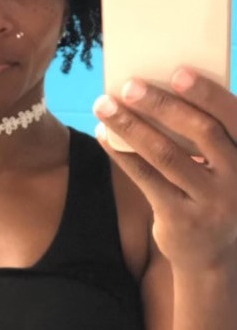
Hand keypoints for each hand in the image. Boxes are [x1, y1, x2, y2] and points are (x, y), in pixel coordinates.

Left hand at [93, 67, 236, 270]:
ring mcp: (211, 201)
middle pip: (201, 132)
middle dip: (162, 105)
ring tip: (105, 106)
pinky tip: (105, 135)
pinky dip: (122, 154)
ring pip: (166, 155)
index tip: (178, 72)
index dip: (208, 94)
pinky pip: (146, 179)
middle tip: (130, 86)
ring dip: (131, 126)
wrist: (214, 256)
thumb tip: (161, 90)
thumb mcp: (226, 165)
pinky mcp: (181, 218)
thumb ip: (209, 134)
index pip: (234, 117)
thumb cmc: (215, 192)